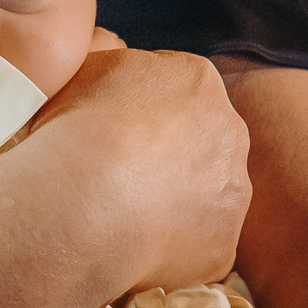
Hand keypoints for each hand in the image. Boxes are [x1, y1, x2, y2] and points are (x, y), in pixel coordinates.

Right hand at [32, 49, 248, 295]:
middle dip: (172, 157)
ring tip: (125, 219)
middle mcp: (230, 133)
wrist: (84, 203)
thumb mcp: (84, 65)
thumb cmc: (75, 129)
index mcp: (197, 80)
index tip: (114, 133)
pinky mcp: (223, 248)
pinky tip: (134, 250)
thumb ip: (111, 56)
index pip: (178, 90)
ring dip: (177, 205)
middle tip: (122, 177)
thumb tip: (116, 60)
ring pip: (208, 197)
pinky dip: (172, 250)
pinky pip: (199, 248)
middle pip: (204, 142)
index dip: (142, 113)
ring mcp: (232, 194)